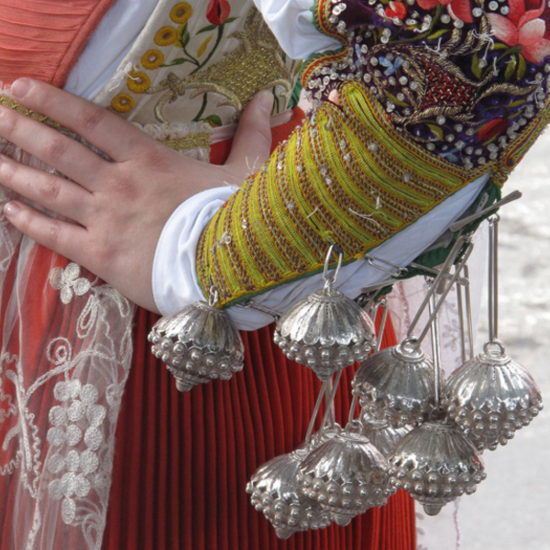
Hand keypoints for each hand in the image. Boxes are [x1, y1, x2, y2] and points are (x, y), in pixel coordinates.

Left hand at [0, 79, 274, 311]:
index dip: (53, 101)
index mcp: (148, 159)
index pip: (91, 121)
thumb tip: (268, 98)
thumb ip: (253, 134)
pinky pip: (55, 235)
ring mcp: (104, 219)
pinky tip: (7, 212)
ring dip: (12, 173)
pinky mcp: (99, 254)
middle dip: (19, 129)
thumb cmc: (234, 220)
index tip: (22, 88)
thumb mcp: (247, 172)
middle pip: (58, 150)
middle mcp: (117, 184)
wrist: (224, 272)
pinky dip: (29, 223)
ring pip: (47, 190)